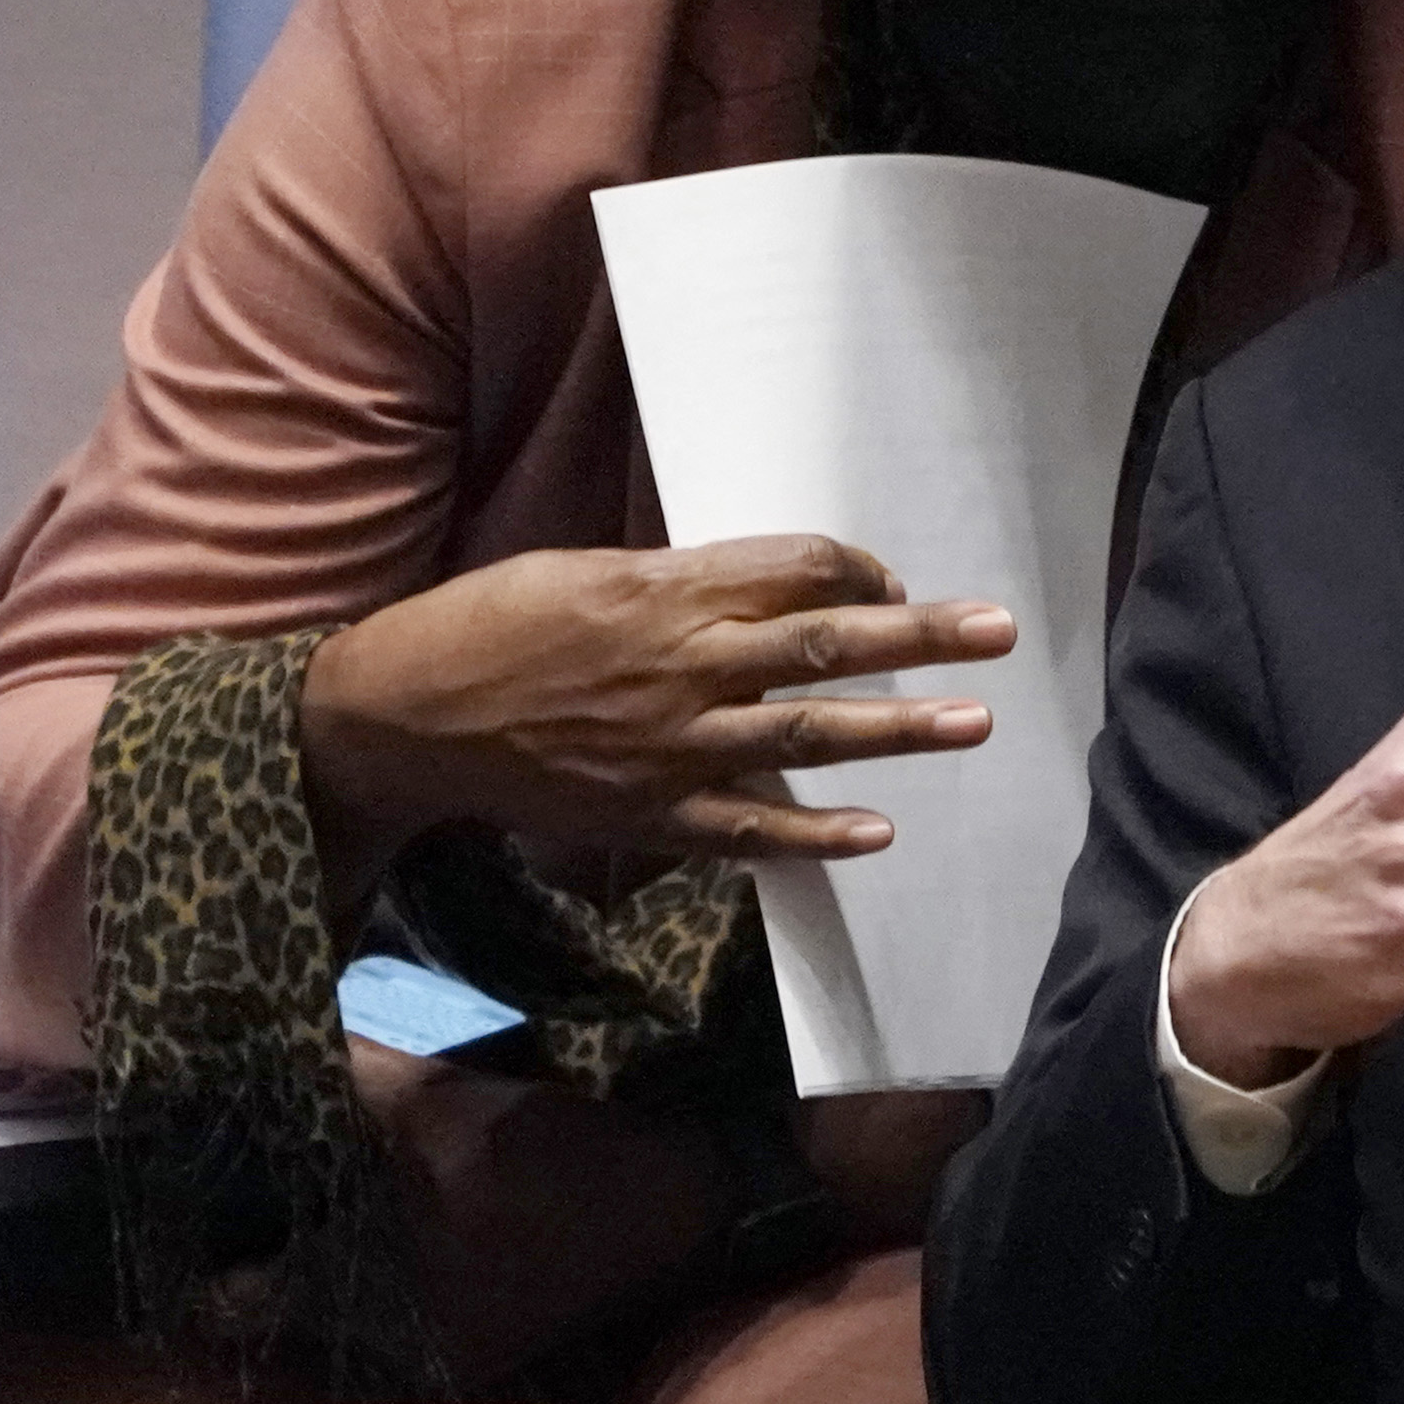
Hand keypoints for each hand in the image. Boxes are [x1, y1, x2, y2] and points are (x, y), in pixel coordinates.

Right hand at [300, 535, 1012, 870]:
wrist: (406, 717)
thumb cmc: (492, 626)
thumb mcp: (585, 569)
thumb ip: (678, 581)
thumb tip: (765, 583)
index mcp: (664, 592)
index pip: (794, 568)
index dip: (857, 570)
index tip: (893, 579)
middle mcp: (682, 664)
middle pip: (824, 642)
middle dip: (920, 633)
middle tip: (997, 630)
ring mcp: (671, 746)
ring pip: (807, 734)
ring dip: (900, 729)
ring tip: (976, 721)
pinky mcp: (650, 813)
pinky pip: (749, 830)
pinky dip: (815, 835)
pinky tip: (877, 833)